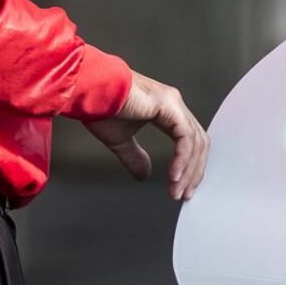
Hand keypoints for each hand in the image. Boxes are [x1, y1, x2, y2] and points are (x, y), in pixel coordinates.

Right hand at [82, 71, 209, 201]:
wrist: (87, 90)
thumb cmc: (99, 106)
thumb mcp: (120, 140)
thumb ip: (135, 156)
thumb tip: (144, 174)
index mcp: (166, 110)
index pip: (189, 141)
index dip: (189, 166)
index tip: (182, 187)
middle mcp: (174, 104)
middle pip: (198, 143)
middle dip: (194, 172)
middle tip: (185, 194)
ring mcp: (173, 103)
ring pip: (195, 141)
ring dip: (189, 170)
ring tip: (178, 190)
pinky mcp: (168, 106)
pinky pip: (184, 137)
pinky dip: (182, 159)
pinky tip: (174, 175)